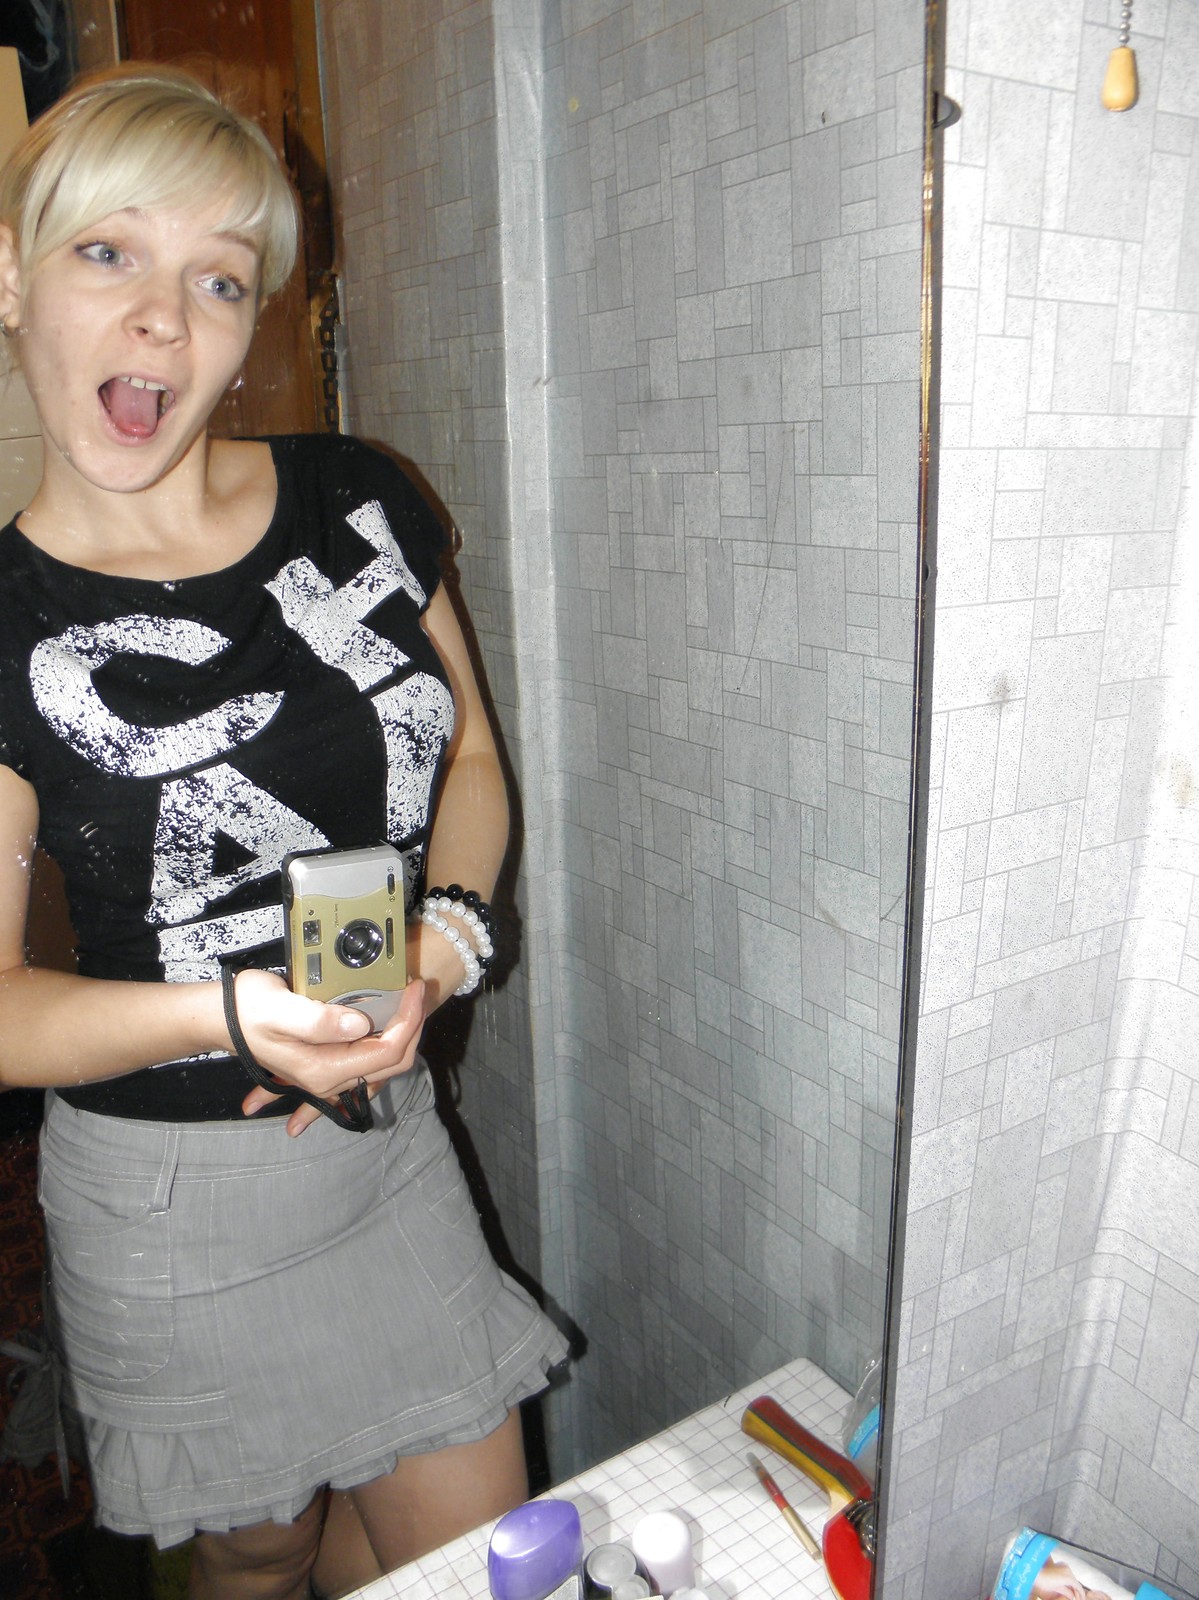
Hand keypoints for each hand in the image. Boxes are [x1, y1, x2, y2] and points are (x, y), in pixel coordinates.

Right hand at [230, 970, 428, 1135]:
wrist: (220, 1018)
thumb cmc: (247, 1009)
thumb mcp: (281, 1010)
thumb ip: (320, 1021)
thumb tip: (360, 1023)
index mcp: (324, 1069)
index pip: (386, 1052)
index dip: (409, 1020)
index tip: (414, 987)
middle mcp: (329, 1078)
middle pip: (391, 1060)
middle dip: (412, 1026)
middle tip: (415, 989)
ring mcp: (327, 1072)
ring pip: (382, 1060)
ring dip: (401, 1031)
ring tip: (407, 998)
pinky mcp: (326, 1059)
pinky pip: (365, 1058)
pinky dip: (384, 1040)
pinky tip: (392, 1022)